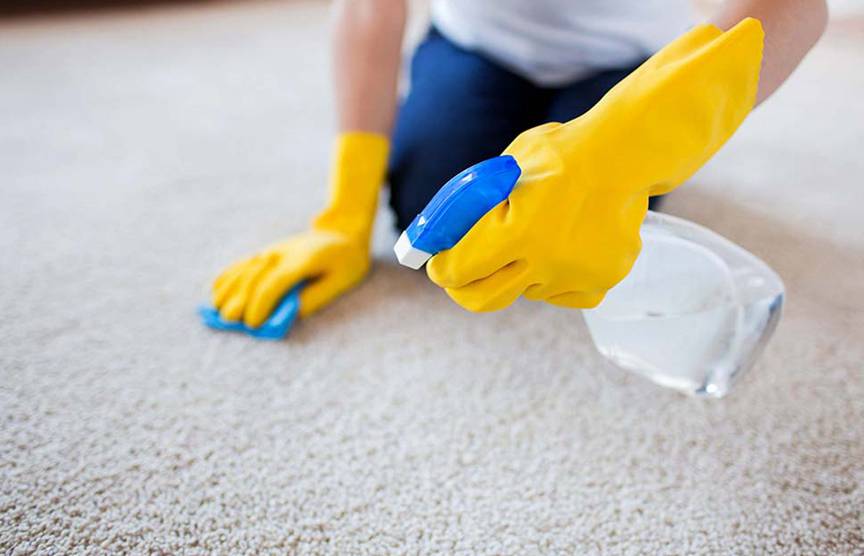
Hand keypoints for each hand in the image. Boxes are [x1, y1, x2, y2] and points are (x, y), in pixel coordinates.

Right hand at [212, 229, 369, 326]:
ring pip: (243, 270)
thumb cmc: (346, 262)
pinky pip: (242, 263)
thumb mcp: (340, 282)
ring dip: (229, 291)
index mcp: (302, 262)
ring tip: (219, 312)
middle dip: (239, 302)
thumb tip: (288, 315)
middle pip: (253, 279)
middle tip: (230, 322)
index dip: (260, 305)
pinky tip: (216, 292)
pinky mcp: (267, 252)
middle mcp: (282, 254)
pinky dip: (228, 277)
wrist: (342, 232)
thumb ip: (314, 298)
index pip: (273, 283)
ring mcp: (272, 251)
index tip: (253, 325)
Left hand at [427, 19, 763, 311]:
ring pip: (524, 291)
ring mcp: (574, 276)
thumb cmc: (558, 155)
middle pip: (482, 299)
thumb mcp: (504, 170)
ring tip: (537, 232)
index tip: (436, 264)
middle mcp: (545, 262)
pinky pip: (559, 294)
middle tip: (460, 274)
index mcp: (516, 232)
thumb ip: (472, 206)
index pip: (456, 271)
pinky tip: (564, 246)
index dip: (440, 269)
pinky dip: (554, 277)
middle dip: (463, 287)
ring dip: (517, 271)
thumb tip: (439, 236)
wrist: (625, 156)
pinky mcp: (599, 283)